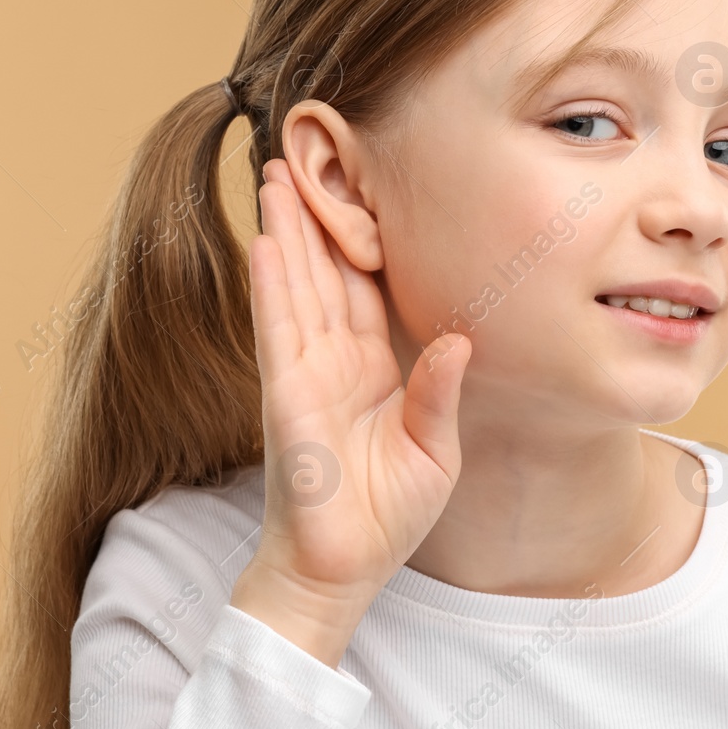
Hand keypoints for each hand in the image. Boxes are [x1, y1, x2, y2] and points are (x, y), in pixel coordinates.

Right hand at [239, 157, 471, 615]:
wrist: (343, 572)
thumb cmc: (386, 517)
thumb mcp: (433, 451)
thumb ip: (439, 393)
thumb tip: (462, 339)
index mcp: (373, 370)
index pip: (366, 290)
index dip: (361, 238)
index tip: (357, 187)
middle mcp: (335, 364)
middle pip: (324, 273)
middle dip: (313, 215)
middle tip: (303, 155)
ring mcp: (305, 377)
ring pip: (295, 288)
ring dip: (285, 232)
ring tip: (274, 177)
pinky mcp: (287, 400)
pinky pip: (278, 334)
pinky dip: (272, 289)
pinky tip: (265, 244)